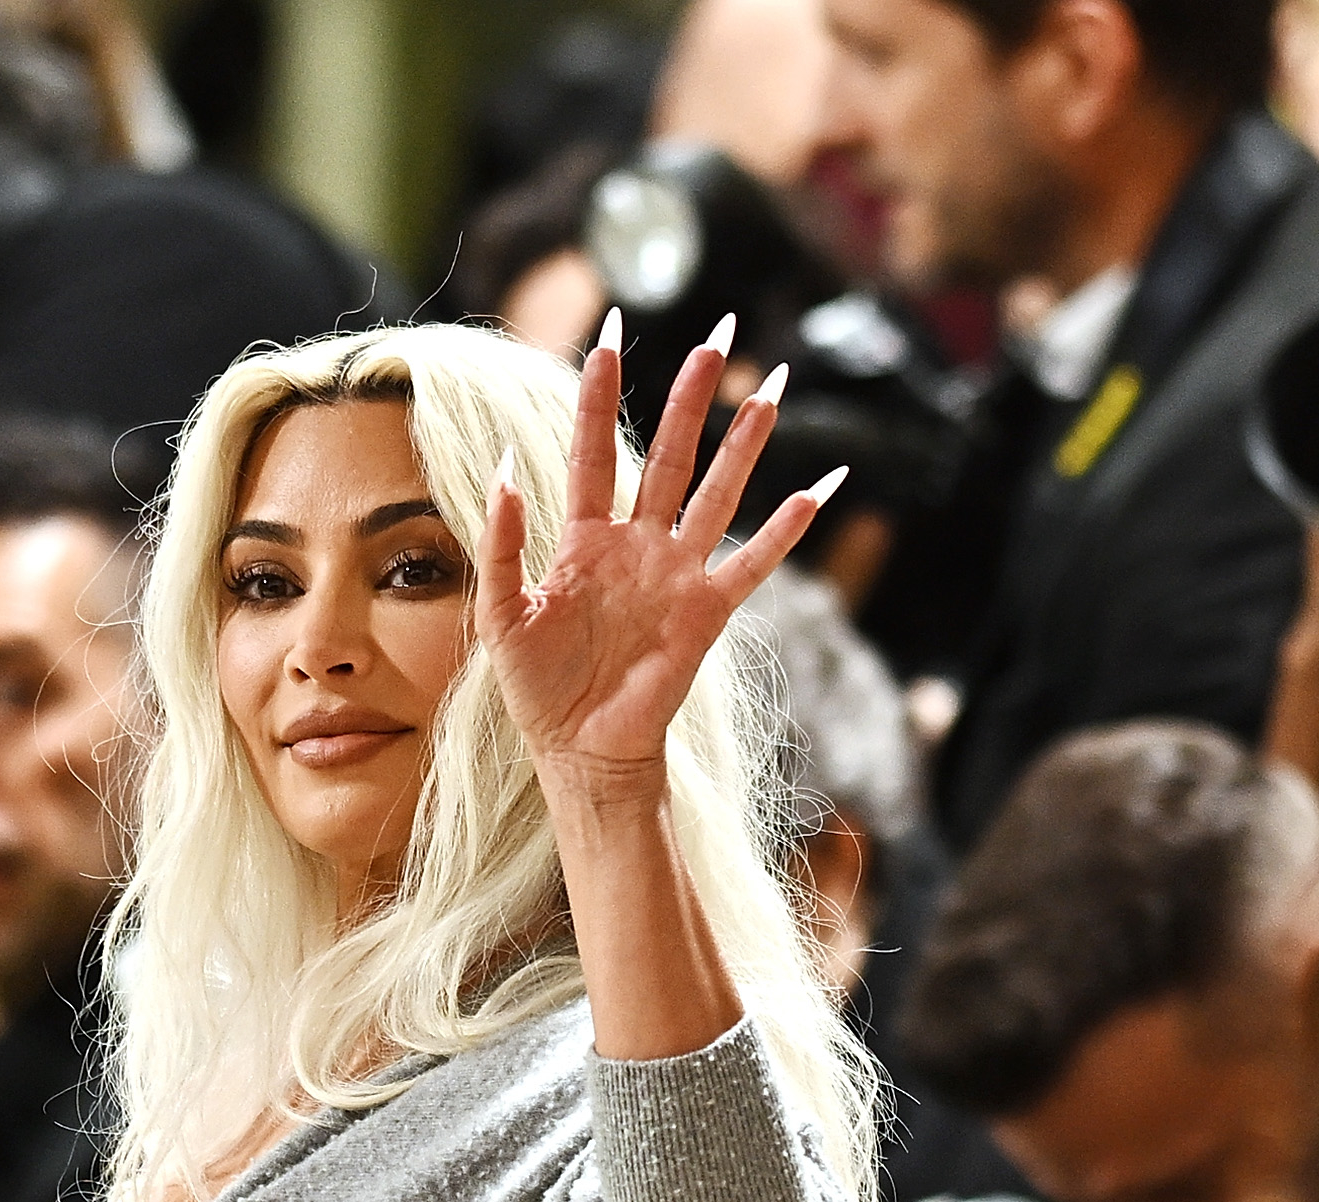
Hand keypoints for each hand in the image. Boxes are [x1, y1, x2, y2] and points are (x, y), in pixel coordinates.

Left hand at [477, 309, 838, 807]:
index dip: (600, 393)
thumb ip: (502, 545)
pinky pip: (753, 563)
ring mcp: (676, 575)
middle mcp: (638, 546)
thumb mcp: (501, 616)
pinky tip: (817, 491)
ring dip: (745, 442)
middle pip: (671, 454)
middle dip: (692, 396)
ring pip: (717, 492)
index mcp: (584, 540)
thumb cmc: (537, 689)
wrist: (580, 751)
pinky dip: (786, 530)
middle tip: (717, 334)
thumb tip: (504, 471)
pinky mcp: (706, 613)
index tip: (610, 333)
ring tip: (772, 387)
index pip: (593, 450)